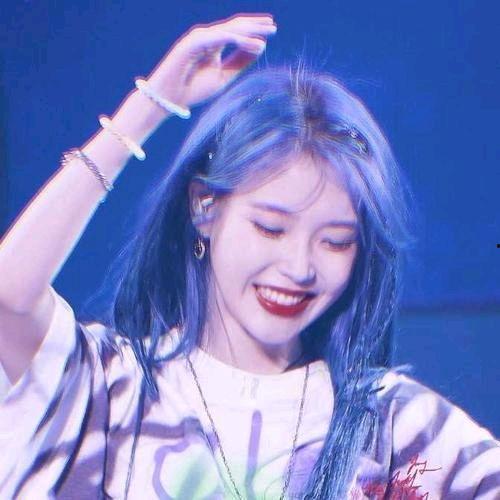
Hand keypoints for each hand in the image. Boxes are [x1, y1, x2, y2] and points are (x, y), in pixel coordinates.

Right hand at [145, 13, 276, 108]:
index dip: (253, 30)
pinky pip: (220, 38)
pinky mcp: (193, 43)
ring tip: (267, 35)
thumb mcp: (224, 76)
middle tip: (273, 27)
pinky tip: (252, 43)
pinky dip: (237, 40)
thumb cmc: (193, 89)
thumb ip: (240, 62)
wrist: (170, 99)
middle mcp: (207, 37)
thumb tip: (261, 47)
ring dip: (249, 32)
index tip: (271, 30)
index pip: (236, 32)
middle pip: (235, 26)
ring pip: (229, 30)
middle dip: (255, 26)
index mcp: (213, 44)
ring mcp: (199, 38)